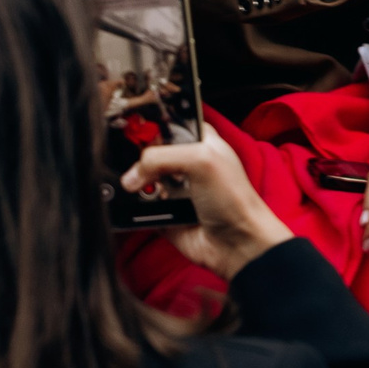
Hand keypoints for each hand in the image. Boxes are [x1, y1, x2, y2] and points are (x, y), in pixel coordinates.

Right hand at [123, 125, 294, 277]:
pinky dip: (136, 208)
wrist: (237, 244)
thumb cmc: (233, 199)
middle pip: (150, 152)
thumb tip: (132, 176)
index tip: (130, 130)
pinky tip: (140, 206)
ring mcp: (175, 190)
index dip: (150, 126)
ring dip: (137, 185)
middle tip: (135, 165)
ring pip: (142, 180)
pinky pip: (140, 208)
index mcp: (200, 142)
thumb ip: (160, 157)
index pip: (169, 124)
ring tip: (140, 188)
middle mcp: (187, 164)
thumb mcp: (200, 160)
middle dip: (138, 158)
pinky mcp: (166, 214)